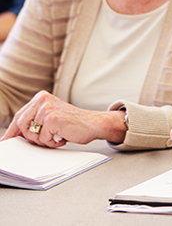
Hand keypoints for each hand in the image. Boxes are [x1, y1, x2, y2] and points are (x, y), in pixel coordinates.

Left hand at [0, 90, 126, 146]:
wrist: (94, 124)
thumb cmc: (73, 123)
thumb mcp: (50, 118)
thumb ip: (33, 121)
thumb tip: (12, 137)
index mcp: (41, 97)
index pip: (18, 116)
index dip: (12, 132)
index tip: (5, 142)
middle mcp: (42, 100)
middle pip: (20, 125)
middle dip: (31, 137)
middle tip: (46, 139)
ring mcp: (47, 109)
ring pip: (31, 134)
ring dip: (43, 140)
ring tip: (56, 136)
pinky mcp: (53, 119)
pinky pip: (43, 138)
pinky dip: (52, 142)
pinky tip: (62, 137)